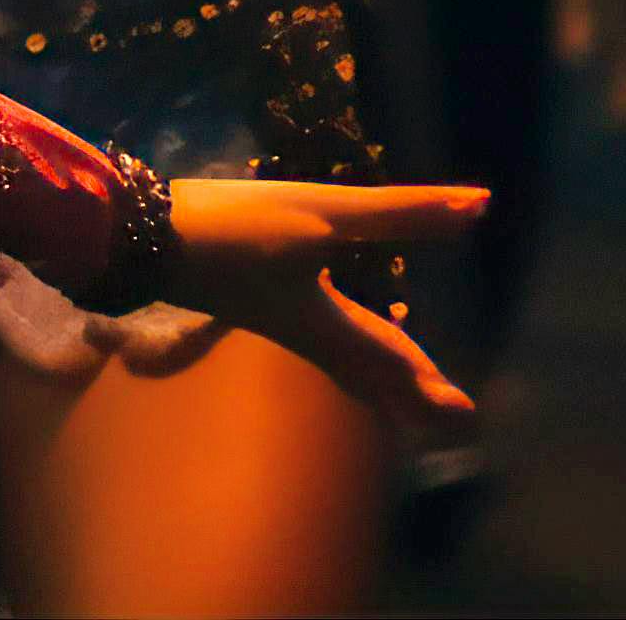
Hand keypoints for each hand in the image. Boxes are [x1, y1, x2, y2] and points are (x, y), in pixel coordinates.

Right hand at [161, 176, 492, 433]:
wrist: (144, 234)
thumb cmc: (235, 229)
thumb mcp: (322, 215)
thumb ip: (399, 214)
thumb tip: (481, 206)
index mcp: (330, 325)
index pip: (393, 365)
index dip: (432, 387)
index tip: (468, 416)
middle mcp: (308, 334)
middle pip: (368, 375)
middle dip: (409, 397)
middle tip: (451, 420)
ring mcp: (280, 320)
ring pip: (342, 361)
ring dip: (379, 378)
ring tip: (406, 391)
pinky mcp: (260, 302)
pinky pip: (320, 342)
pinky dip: (348, 350)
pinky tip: (340, 329)